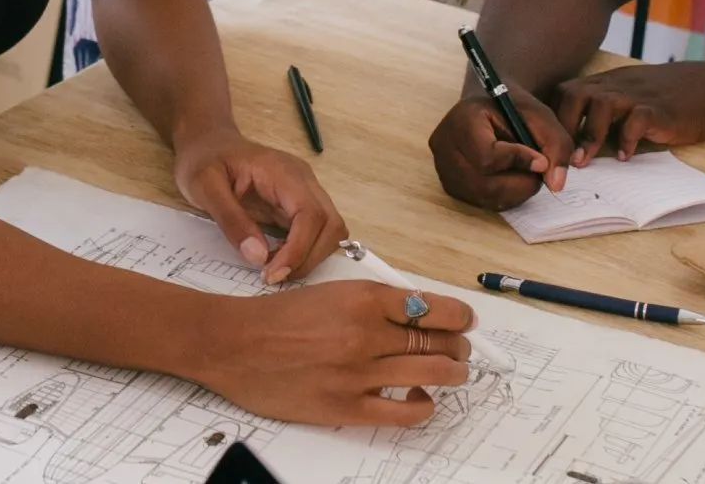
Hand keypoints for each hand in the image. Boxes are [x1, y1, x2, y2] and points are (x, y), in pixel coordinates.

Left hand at [174, 130, 346, 283]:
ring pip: (331, 231)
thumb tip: (258, 257)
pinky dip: (305, 253)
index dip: (299, 250)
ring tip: (273, 269)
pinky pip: (317, 233)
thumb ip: (231, 220)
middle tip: (272, 277)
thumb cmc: (204, 160)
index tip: (271, 274)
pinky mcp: (298, 205)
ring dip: (310, 258)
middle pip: (331, 225)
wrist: (207, 142)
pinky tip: (277, 260)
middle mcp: (302, 180)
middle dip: (308, 258)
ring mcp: (303, 192)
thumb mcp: (205, 186)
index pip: (310, 214)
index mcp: (282, 171)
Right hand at [191, 279, 475, 426]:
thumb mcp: (330, 291)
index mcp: (362, 297)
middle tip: (462, 349)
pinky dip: (422, 406)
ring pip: (428, 374)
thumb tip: (413, 314)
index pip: (428, 307)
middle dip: (458, 346)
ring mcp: (358, 373)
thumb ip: (371, 303)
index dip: (457, 316)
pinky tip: (424, 400)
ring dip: (451, 374)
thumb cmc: (279, 316)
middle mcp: (365, 333)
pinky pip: (401, 413)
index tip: (466, 320)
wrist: (238, 344)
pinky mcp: (346, 407)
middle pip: (434, 342)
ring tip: (455, 373)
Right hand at [428, 91, 572, 210]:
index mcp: (462, 119)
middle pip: (484, 183)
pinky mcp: (450, 184)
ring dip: (514, 192)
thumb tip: (555, 184)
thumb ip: (556, 145)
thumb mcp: (541, 117)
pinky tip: (513, 180)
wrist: (492, 109)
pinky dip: (504, 197)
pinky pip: (480, 201)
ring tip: (528, 175)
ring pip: (484, 196)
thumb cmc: (516, 110)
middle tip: (539, 173)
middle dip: (520, 183)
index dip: (519, 162)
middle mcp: (444, 144)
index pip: (487, 156)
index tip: (541, 160)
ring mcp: (443, 167)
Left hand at [554, 63, 704, 163]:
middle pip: (575, 94)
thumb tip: (577, 143)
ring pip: (601, 103)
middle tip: (560, 157)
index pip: (565, 91)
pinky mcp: (659, 110)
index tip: (548, 143)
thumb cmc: (667, 98)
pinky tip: (625, 157)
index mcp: (606, 83)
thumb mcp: (630, 96)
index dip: (552, 116)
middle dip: (562, 125)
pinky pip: (637, 119)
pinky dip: (627, 138)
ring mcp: (638, 96)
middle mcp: (617, 86)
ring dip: (588, 134)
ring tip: (583, 162)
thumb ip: (606, 112)